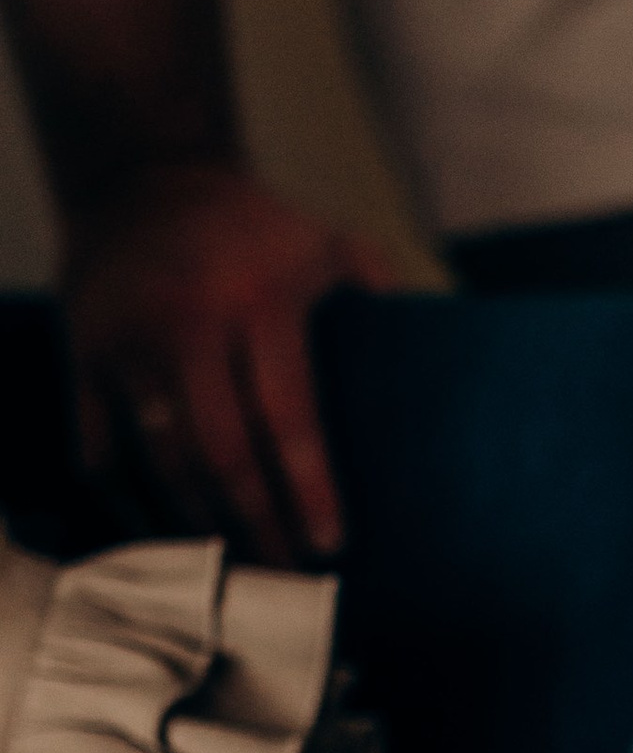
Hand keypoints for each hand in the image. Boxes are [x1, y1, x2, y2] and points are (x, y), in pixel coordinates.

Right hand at [63, 164, 392, 564]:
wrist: (141, 177)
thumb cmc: (251, 226)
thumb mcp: (323, 239)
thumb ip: (377, 291)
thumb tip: (430, 357)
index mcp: (258, 300)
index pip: (287, 414)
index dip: (308, 488)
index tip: (328, 544)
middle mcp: (188, 322)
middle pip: (222, 453)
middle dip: (256, 524)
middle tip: (284, 575)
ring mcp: (127, 340)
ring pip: (162, 459)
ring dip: (199, 522)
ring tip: (233, 563)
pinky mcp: (82, 353)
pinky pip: (100, 447)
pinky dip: (129, 497)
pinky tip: (165, 531)